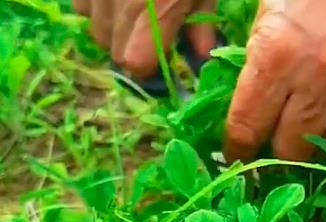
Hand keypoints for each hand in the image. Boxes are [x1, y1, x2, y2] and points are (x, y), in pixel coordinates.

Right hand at [73, 0, 215, 77]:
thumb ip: (201, 23)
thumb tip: (200, 58)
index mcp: (152, 9)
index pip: (134, 63)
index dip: (147, 69)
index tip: (161, 63)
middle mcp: (117, 3)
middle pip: (114, 52)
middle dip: (133, 53)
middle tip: (152, 38)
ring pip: (96, 31)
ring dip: (113, 33)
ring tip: (134, 16)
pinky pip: (81, 8)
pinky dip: (97, 9)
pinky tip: (115, 1)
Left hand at [224, 0, 325, 162]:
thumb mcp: (264, 22)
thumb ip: (254, 78)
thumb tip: (248, 134)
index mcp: (277, 54)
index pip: (247, 128)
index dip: (240, 151)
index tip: (240, 158)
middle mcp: (320, 74)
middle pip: (291, 150)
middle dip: (280, 151)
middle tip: (279, 142)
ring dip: (318, 139)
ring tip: (315, 114)